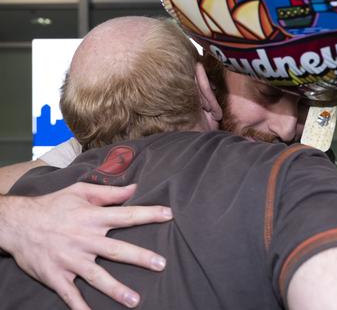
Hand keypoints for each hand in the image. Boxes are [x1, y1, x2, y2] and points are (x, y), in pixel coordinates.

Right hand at [0, 183, 172, 309]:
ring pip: (96, 276)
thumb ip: (109, 193)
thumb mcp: (80, 192)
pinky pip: (70, 295)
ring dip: (116, 289)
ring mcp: (70, 260)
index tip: (169, 215)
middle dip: (140, 258)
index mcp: (92, 218)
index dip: (149, 214)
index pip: (126, 215)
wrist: (17, 223)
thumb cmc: (52, 205)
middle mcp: (84, 239)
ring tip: (135, 300)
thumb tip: (135, 187)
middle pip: (116, 250)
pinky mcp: (55, 275)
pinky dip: (80, 307)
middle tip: (161, 264)